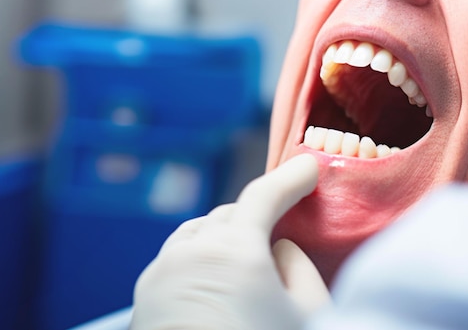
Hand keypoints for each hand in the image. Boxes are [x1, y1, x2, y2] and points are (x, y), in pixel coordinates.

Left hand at [131, 154, 329, 329]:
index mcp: (234, 250)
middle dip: (257, 217)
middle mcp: (192, 251)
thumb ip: (299, 266)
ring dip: (225, 236)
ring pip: (200, 233)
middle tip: (279, 238)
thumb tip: (279, 247)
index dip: (291, 176)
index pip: (266, 194)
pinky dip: (200, 258)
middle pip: (231, 214)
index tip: (309, 167)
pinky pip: (177, 257)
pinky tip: (214, 286)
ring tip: (245, 264)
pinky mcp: (144, 296)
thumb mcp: (308, 313)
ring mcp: (162, 272)